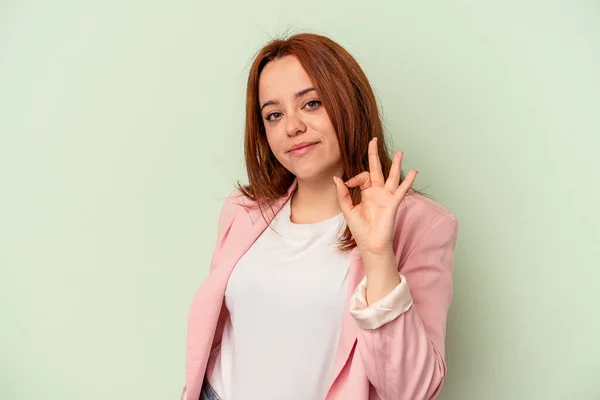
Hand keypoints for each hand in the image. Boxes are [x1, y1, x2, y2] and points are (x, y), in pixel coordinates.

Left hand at [333, 137, 417, 256]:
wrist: (370, 244)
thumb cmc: (360, 229)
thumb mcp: (348, 210)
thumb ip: (343, 194)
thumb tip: (337, 178)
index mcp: (366, 192)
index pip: (362, 176)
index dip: (354, 177)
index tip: (348, 183)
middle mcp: (377, 192)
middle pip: (377, 169)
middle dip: (374, 154)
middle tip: (373, 139)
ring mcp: (386, 197)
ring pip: (392, 176)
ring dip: (395, 164)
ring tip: (400, 152)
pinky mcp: (393, 203)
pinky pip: (401, 190)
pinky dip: (408, 181)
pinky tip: (414, 172)